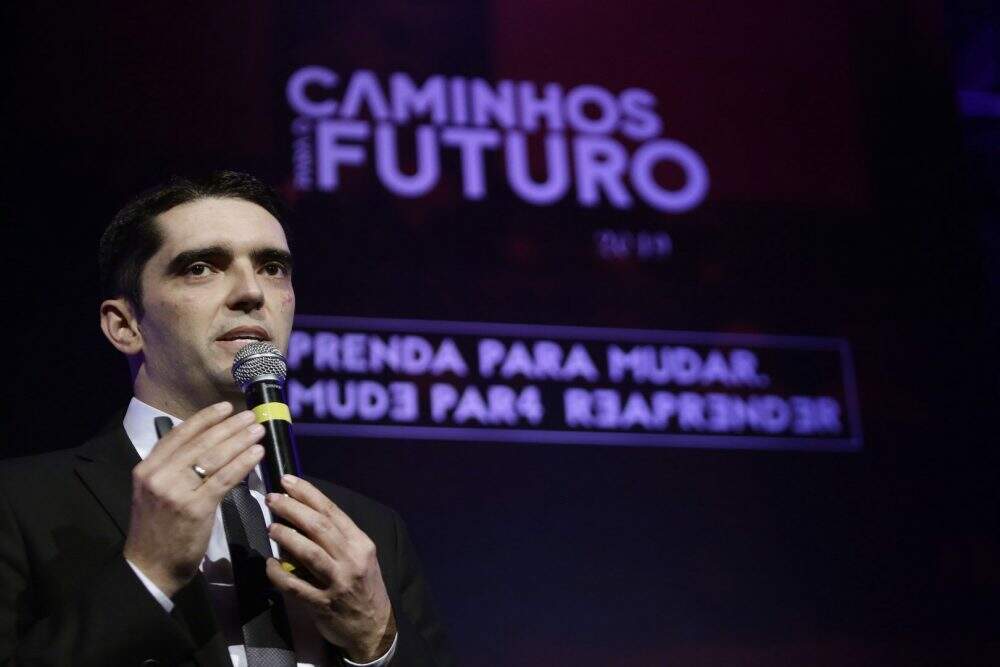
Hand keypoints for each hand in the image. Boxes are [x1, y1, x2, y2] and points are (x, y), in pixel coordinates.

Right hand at [123, 402, 265, 597]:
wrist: (150, 568)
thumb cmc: (158, 530)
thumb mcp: (155, 492)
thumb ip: (174, 469)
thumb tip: (207, 444)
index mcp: (146, 469)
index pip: (179, 435)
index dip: (204, 418)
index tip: (225, 408)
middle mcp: (158, 476)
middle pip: (201, 443)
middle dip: (229, 426)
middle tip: (250, 416)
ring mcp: (176, 492)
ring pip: (214, 457)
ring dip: (240, 440)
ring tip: (258, 430)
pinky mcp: (195, 508)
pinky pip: (224, 478)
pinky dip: (243, 462)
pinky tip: (257, 453)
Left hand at [265, 475, 394, 662]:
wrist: (374, 627)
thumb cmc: (363, 586)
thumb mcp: (361, 557)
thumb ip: (338, 539)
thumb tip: (303, 515)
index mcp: (361, 543)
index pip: (332, 511)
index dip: (308, 493)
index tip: (288, 481)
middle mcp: (351, 559)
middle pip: (319, 527)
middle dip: (293, 509)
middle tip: (273, 499)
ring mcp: (337, 582)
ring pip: (309, 552)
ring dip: (286, 536)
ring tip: (271, 526)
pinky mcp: (322, 604)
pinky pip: (295, 586)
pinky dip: (279, 573)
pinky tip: (270, 564)